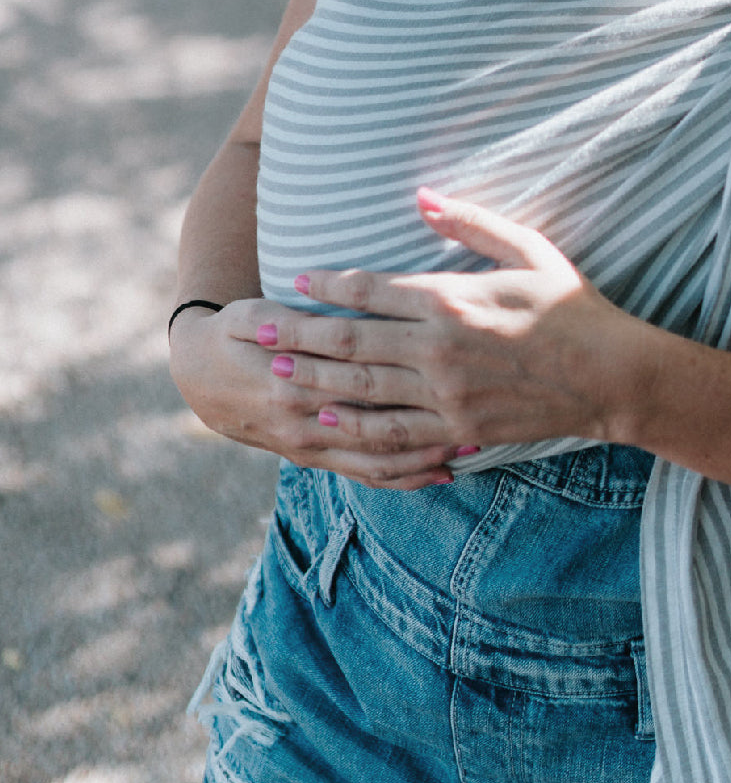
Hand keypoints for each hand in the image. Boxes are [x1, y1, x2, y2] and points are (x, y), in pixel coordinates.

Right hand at [169, 298, 457, 490]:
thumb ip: (294, 316)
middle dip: (431, 425)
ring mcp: (310, 446)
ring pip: (377, 461)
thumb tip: (330, 305)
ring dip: (425, 457)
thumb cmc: (234, 331)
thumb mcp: (254, 312)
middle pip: (378, 429)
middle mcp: (304, 423)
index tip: (452, 371)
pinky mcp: (314, 457)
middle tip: (481, 411)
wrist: (198, 377)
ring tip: (474, 447)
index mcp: (291, 383)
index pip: (359, 386)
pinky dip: (403, 477)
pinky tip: (441, 473)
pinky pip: (364, 474)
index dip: (407, 384)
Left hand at [226, 190, 644, 480]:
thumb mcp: (527, 247)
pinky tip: (324, 418)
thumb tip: (420, 196)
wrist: (611, 376)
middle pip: (350, 341)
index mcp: (452, 299)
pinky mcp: (456, 428)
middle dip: (298, 333)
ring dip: (311, 379)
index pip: (372, 289)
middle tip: (256, 325)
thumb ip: (470, 222)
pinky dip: (352, 426)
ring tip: (273, 371)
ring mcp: (445, 395)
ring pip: (360, 389)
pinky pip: (391, 433)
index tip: (298, 275)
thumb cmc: (571, 304)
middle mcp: (439, 350)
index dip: (329, 283)